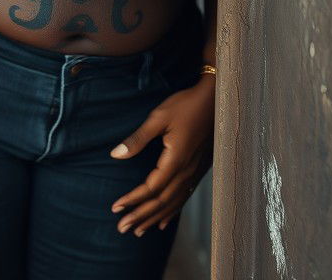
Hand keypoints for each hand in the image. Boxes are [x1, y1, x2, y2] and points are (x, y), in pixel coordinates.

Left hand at [109, 76, 214, 235]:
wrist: (216, 101)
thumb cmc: (185, 105)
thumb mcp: (158, 118)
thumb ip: (137, 139)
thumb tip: (115, 155)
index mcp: (176, 160)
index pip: (151, 188)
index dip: (133, 200)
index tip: (116, 208)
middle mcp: (187, 172)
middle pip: (162, 202)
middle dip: (141, 216)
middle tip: (122, 228)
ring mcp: (195, 173)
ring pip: (173, 203)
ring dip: (154, 217)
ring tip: (139, 230)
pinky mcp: (198, 170)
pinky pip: (184, 197)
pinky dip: (172, 211)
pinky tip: (163, 221)